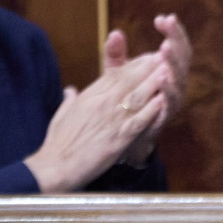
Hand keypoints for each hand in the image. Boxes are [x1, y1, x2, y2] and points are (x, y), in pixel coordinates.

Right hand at [23, 53, 168, 192]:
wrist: (55, 166)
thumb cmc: (57, 143)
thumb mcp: (62, 115)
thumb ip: (69, 100)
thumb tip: (70, 90)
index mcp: (89, 96)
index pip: (115, 75)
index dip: (134, 64)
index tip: (148, 56)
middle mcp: (101, 104)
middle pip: (128, 81)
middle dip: (148, 67)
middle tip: (165, 55)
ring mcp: (110, 120)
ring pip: (135, 97)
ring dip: (153, 84)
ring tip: (168, 70)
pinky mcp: (117, 139)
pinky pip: (137, 122)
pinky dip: (150, 112)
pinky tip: (162, 102)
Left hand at [104, 15, 190, 166]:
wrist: (126, 137)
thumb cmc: (127, 103)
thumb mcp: (119, 76)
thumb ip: (116, 56)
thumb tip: (115, 32)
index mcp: (167, 70)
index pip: (175, 46)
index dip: (172, 31)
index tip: (162, 17)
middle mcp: (175, 84)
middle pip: (182, 58)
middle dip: (176, 42)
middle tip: (169, 26)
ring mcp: (172, 101)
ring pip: (179, 80)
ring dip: (173, 64)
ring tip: (165, 49)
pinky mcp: (164, 117)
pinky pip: (170, 103)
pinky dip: (167, 91)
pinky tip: (162, 77)